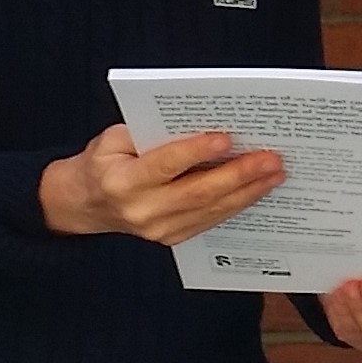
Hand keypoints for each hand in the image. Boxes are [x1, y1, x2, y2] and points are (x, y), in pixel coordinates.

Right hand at [36, 122, 282, 243]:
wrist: (85, 204)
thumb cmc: (104, 161)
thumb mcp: (113, 138)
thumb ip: (150, 133)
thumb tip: (200, 124)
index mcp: (121, 181)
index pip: (164, 165)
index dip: (196, 151)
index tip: (227, 137)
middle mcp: (141, 211)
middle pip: (197, 192)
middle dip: (238, 174)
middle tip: (270, 158)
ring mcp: (158, 231)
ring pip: (210, 210)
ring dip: (248, 191)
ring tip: (275, 172)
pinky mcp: (172, 238)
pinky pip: (211, 220)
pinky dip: (238, 203)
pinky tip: (258, 188)